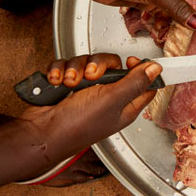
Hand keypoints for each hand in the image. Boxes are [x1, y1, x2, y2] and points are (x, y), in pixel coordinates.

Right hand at [18, 56, 158, 164]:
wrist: (40, 133)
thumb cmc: (77, 125)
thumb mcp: (112, 101)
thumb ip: (135, 83)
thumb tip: (156, 69)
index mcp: (124, 104)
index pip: (143, 82)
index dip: (140, 68)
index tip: (130, 62)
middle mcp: (106, 97)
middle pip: (112, 65)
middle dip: (99, 65)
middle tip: (91, 76)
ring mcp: (85, 90)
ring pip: (87, 62)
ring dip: (76, 69)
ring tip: (69, 83)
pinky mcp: (66, 84)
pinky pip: (67, 65)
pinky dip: (60, 70)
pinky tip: (57, 81)